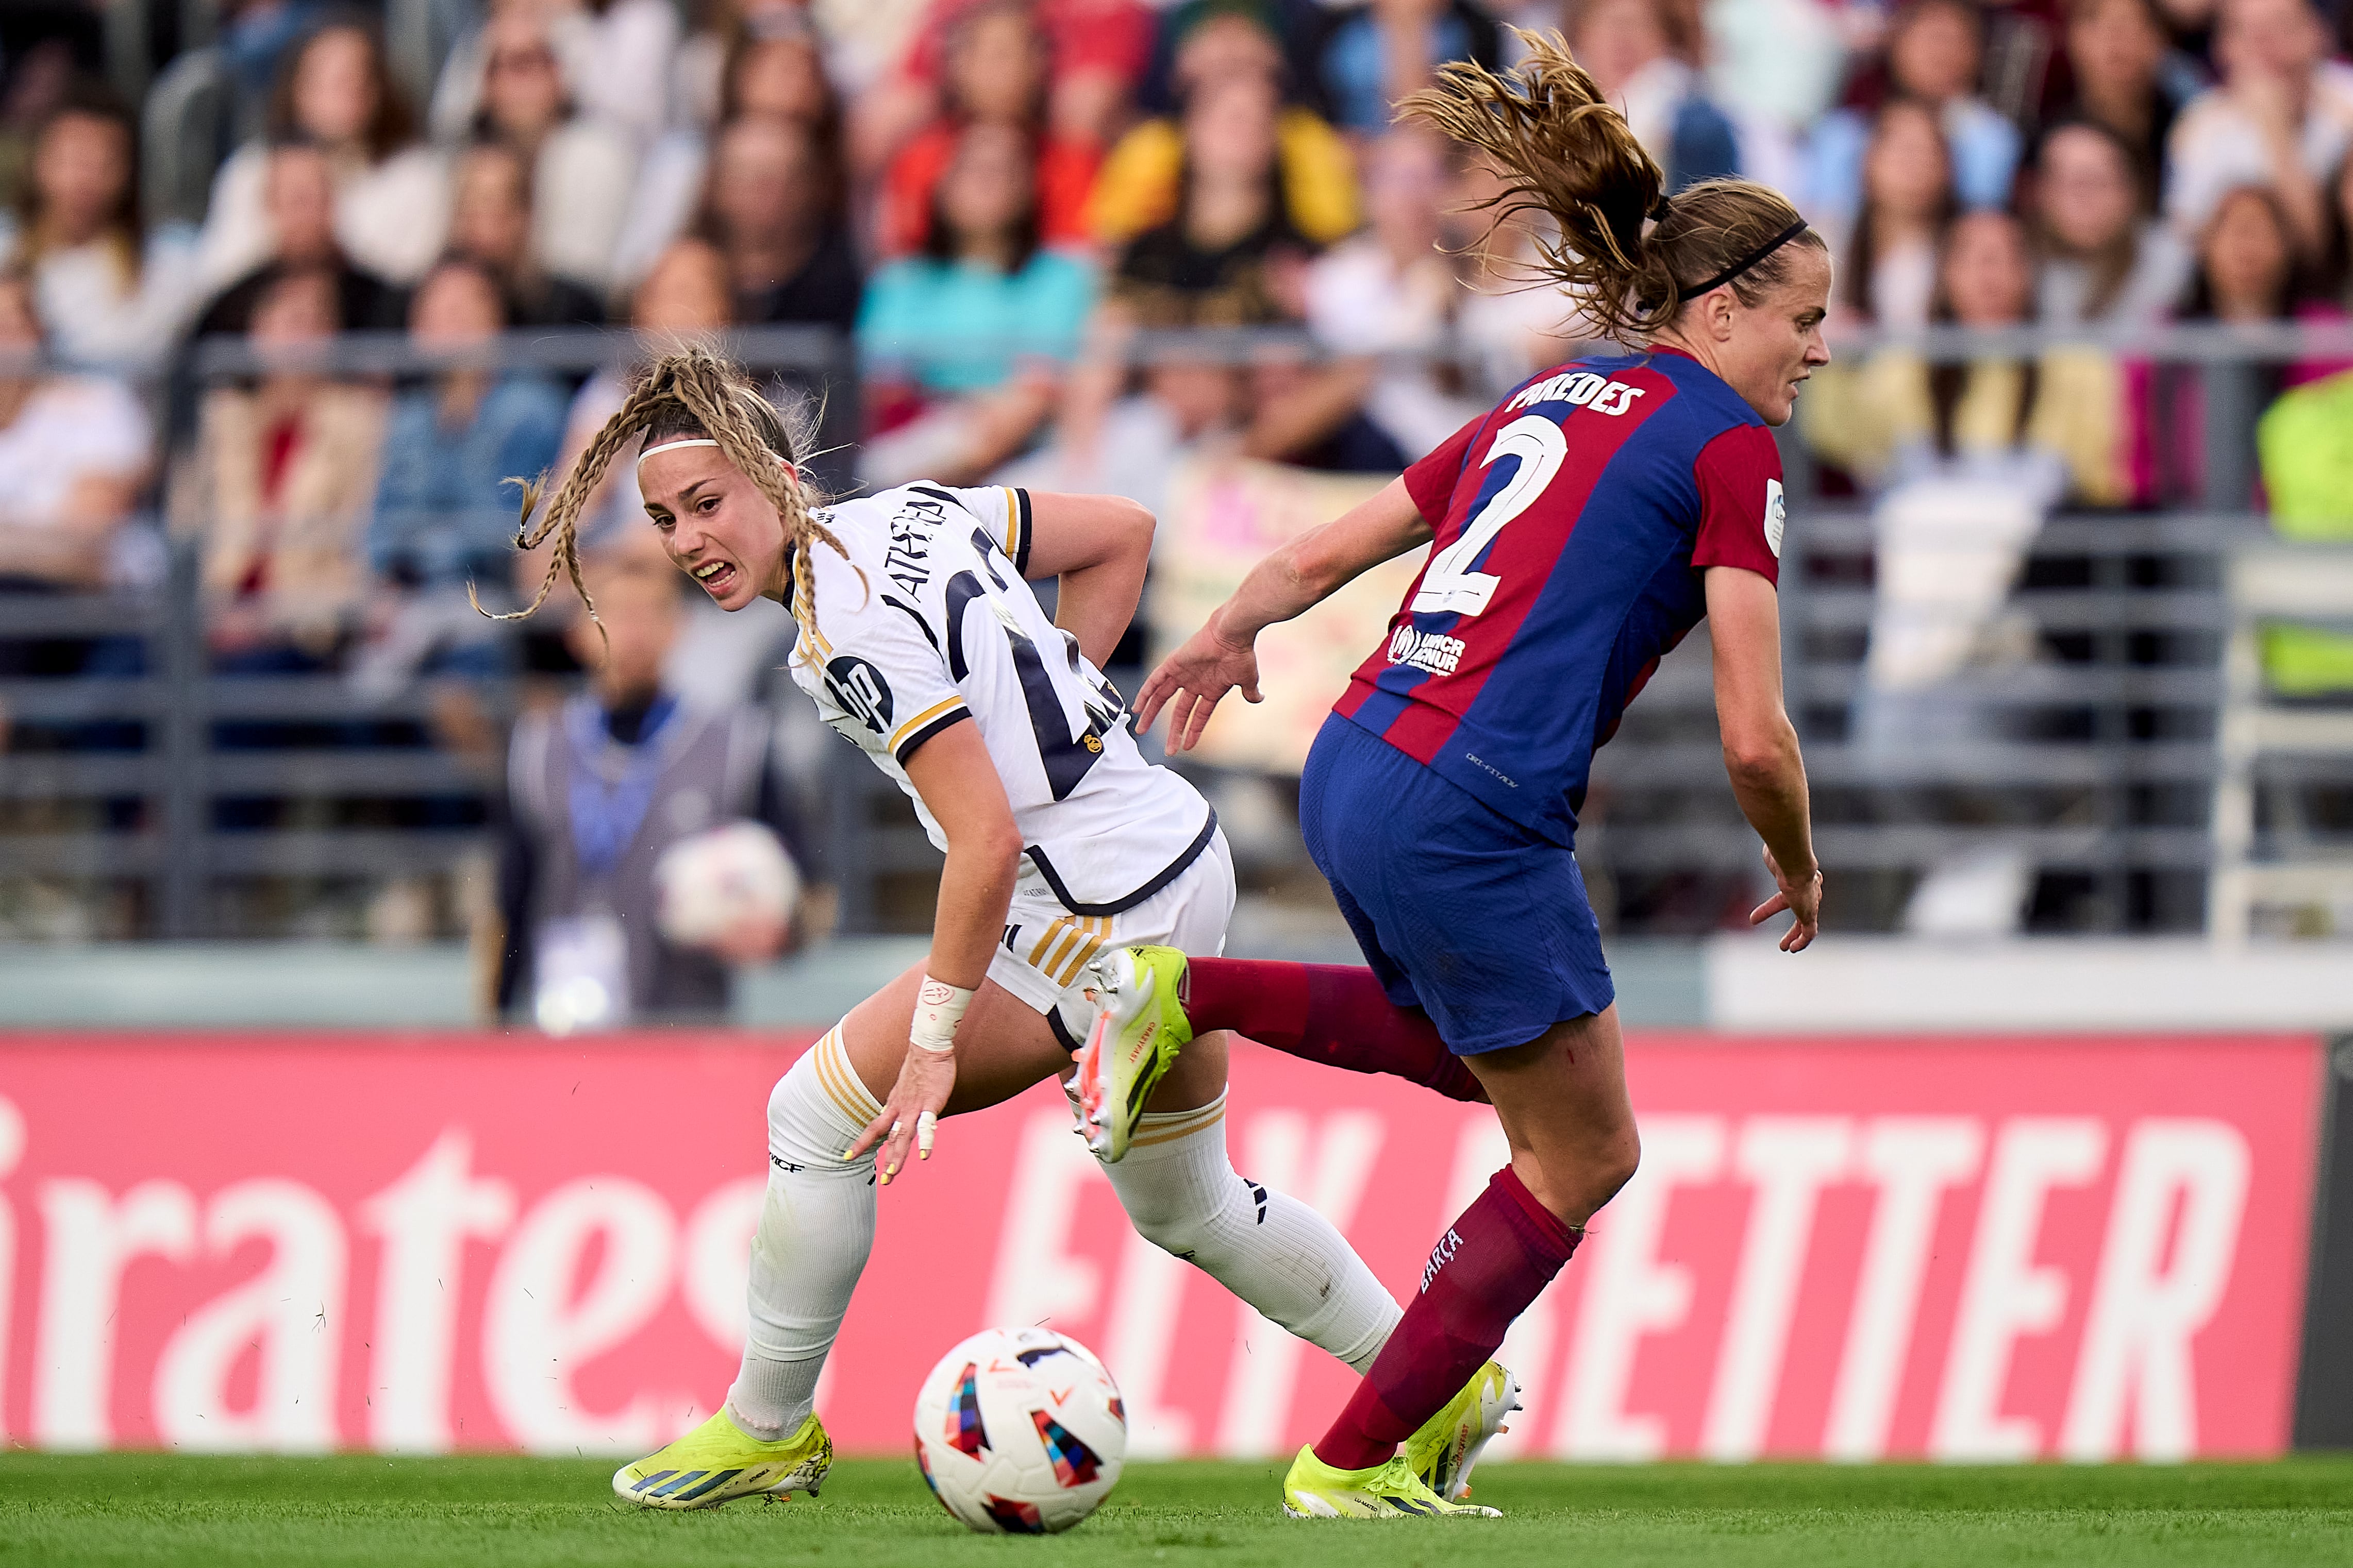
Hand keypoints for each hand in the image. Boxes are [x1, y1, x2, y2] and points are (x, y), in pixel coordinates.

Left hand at [846, 1043, 955, 1182]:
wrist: (928, 1047)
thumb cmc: (919, 1066)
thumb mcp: (904, 1087)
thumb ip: (899, 1102)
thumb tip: (892, 1110)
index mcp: (893, 1105)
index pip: (874, 1128)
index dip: (861, 1142)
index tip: (847, 1156)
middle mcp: (900, 1109)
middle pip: (889, 1138)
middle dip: (887, 1160)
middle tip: (884, 1181)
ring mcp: (914, 1108)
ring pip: (903, 1136)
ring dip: (898, 1156)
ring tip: (893, 1174)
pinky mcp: (930, 1104)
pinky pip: (927, 1126)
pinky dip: (925, 1141)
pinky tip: (924, 1156)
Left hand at [1133, 613, 1262, 752]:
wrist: (1232, 633)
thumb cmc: (1241, 654)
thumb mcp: (1248, 678)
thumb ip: (1250, 692)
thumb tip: (1259, 698)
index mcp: (1211, 688)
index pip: (1199, 715)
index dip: (1193, 731)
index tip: (1187, 747)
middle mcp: (1194, 682)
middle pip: (1179, 711)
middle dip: (1173, 731)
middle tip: (1168, 750)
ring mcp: (1182, 673)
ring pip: (1162, 697)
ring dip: (1152, 714)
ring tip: (1141, 730)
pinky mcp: (1172, 663)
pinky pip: (1154, 681)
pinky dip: (1145, 694)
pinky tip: (1138, 707)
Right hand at [1748, 844, 1821, 952]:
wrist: (1794, 863)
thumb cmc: (1780, 854)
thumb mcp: (1772, 853)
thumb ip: (1769, 849)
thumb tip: (1758, 826)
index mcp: (1798, 876)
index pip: (1789, 892)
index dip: (1775, 904)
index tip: (1761, 913)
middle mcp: (1808, 889)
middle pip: (1801, 908)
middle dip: (1793, 921)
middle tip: (1784, 933)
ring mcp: (1810, 902)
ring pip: (1805, 923)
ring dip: (1794, 935)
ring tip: (1784, 947)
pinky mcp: (1810, 914)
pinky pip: (1809, 932)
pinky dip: (1802, 942)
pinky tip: (1792, 949)